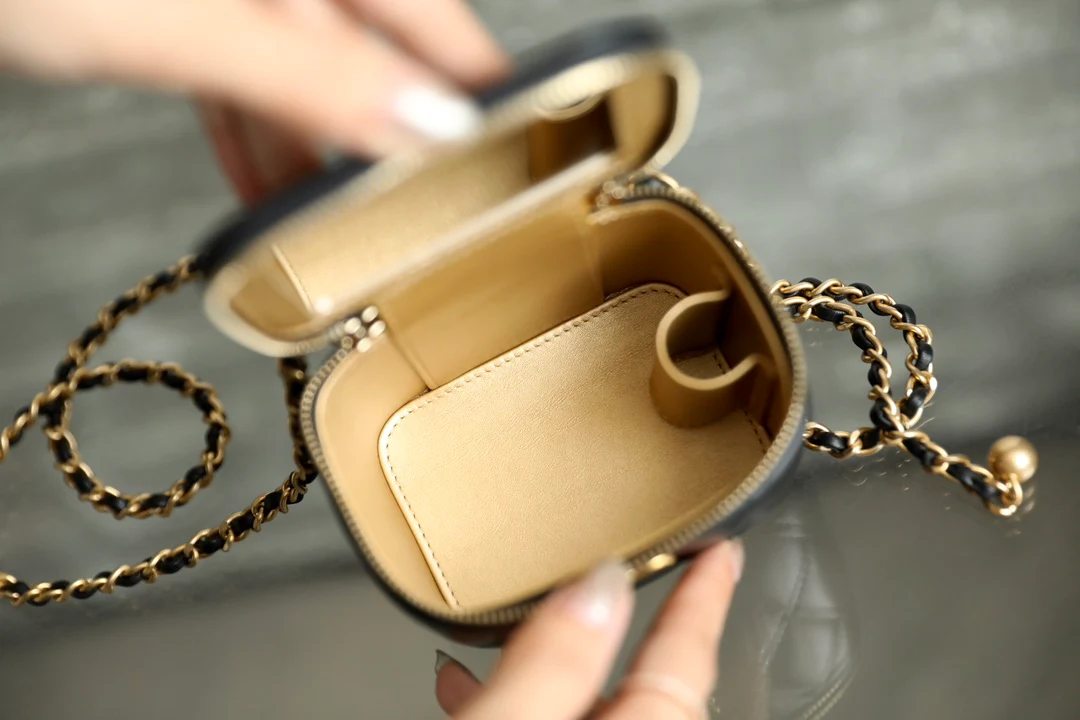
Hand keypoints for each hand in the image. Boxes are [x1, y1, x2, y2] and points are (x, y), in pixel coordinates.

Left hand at [0, 0, 507, 203]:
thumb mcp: (178, 28)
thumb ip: (309, 78)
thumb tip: (424, 126)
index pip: (435, 18)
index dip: (482, 88)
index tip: (524, 150)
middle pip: (379, 52)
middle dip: (404, 136)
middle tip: (437, 206)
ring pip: (312, 72)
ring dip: (326, 152)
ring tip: (350, 223)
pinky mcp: (187, 9)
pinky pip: (249, 74)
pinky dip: (260, 134)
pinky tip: (267, 184)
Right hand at [435, 540, 744, 718]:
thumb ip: (554, 663)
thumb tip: (598, 587)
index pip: (686, 653)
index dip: (708, 593)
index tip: (724, 546)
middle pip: (640, 674)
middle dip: (628, 616)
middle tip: (632, 561)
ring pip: (588, 699)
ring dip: (557, 656)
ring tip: (525, 616)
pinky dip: (518, 696)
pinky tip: (466, 684)